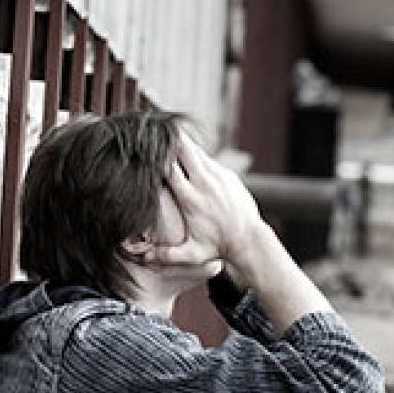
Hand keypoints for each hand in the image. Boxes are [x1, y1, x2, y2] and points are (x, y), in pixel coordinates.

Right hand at [155, 132, 266, 286]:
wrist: (249, 240)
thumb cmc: (219, 247)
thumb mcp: (192, 254)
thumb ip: (167, 255)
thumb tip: (144, 258)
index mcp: (190, 198)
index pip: (169, 168)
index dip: (156, 158)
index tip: (145, 154)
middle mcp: (204, 183)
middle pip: (183, 148)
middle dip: (169, 140)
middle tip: (156, 134)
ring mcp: (218, 175)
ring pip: (196, 149)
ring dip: (182, 145)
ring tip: (168, 140)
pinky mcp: (228, 174)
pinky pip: (207, 158)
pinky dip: (196, 155)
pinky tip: (187, 157)